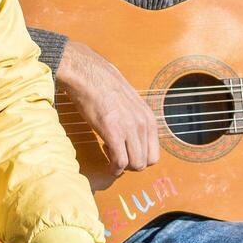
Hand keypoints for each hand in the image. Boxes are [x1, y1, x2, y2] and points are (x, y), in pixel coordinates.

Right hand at [57, 40, 159, 173]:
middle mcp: (143, 124)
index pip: (155, 154)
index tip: (126, 152)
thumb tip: (133, 134)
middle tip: (117, 155)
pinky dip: (114, 168)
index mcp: (149, 118)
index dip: (140, 159)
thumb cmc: (104, 86)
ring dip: (123, 167)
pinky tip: (107, 162)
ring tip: (110, 154)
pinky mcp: (114, 133)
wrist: (88, 74)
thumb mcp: (129, 103)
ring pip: (135, 165)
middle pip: (146, 162)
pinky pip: (120, 162)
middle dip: (131, 165)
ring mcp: (130, 129)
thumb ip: (135, 118)